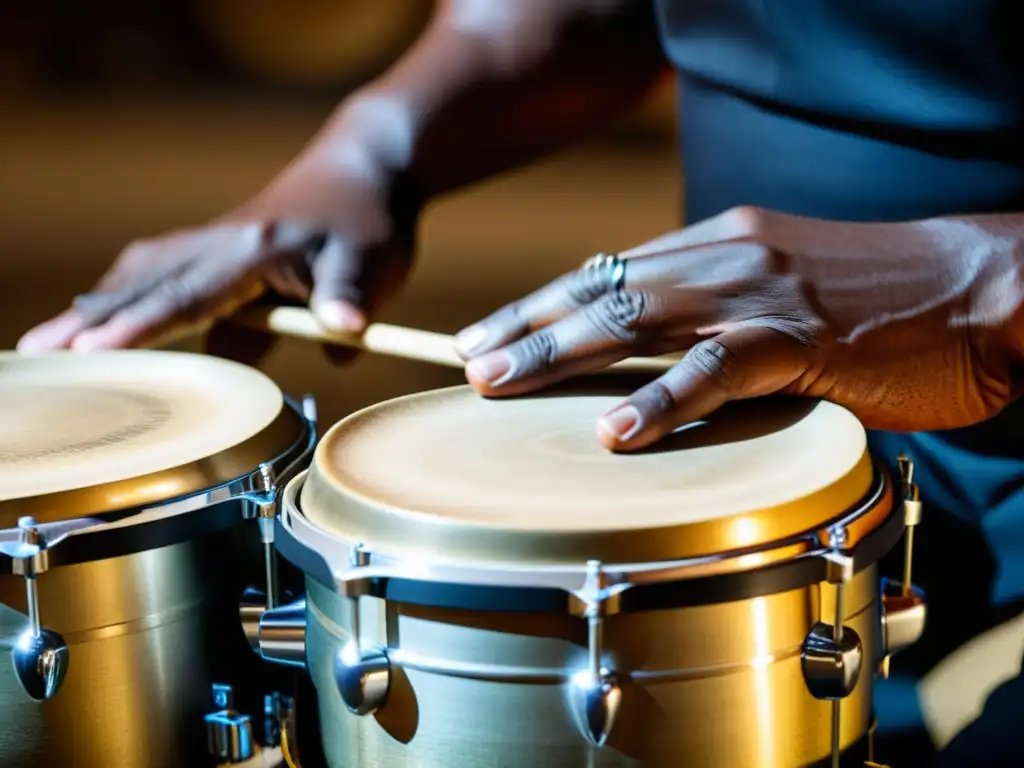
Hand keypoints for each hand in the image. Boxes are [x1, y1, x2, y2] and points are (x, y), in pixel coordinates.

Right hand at [17, 132, 420, 364]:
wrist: (365, 169)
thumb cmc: (369, 218)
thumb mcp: (373, 259)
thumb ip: (353, 297)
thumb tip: (343, 338)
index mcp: (255, 249)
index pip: (191, 295)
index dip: (143, 326)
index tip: (95, 350)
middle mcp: (222, 243)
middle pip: (148, 286)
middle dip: (93, 321)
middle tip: (39, 351)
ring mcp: (216, 244)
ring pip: (145, 277)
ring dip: (98, 308)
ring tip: (49, 342)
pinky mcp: (220, 252)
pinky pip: (162, 274)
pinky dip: (126, 295)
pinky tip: (101, 316)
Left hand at [455, 207, 1023, 450]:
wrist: (981, 286)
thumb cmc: (884, 301)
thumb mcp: (782, 292)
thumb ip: (720, 318)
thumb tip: (663, 365)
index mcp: (717, 246)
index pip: (608, 273)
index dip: (542, 304)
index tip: (490, 331)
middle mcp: (724, 258)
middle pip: (602, 291)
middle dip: (528, 327)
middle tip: (468, 360)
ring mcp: (758, 294)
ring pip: (636, 321)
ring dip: (560, 353)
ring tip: (498, 382)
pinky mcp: (799, 338)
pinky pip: (714, 370)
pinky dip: (660, 401)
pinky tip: (613, 429)